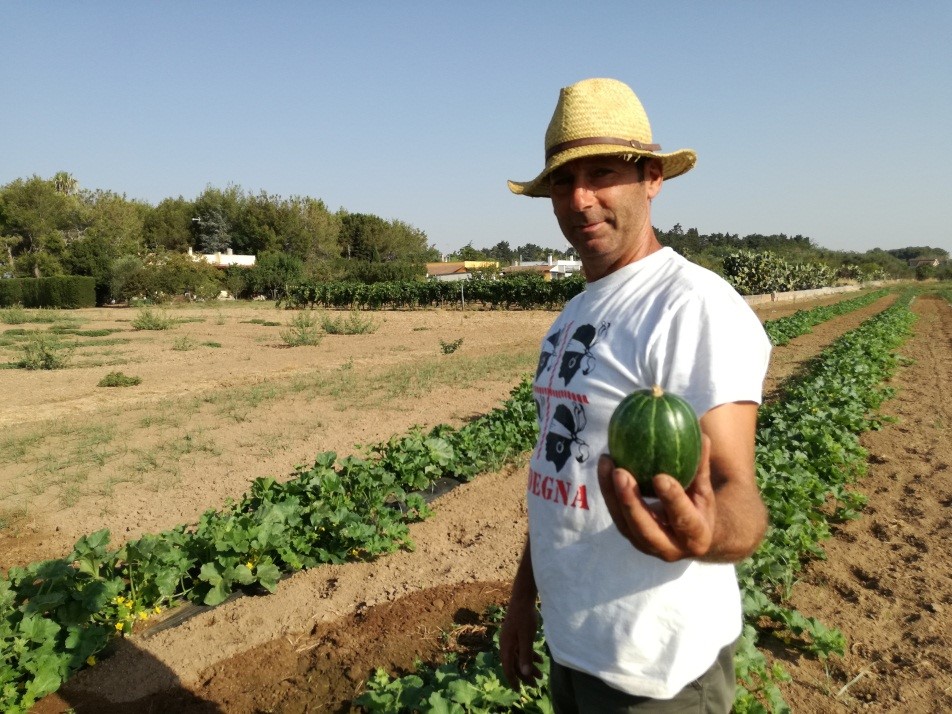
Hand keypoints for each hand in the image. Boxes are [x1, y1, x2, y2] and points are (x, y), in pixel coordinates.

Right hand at [499, 596, 542, 688]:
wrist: (522, 599)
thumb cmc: (524, 617)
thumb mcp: (526, 637)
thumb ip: (526, 655)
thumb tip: (525, 673)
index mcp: (506, 646)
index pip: (508, 668)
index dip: (514, 680)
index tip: (519, 690)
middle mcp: (506, 644)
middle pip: (514, 664)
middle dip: (525, 676)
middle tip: (536, 685)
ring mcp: (511, 639)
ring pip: (519, 658)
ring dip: (529, 667)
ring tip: (541, 675)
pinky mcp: (516, 635)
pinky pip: (521, 650)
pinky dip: (529, 656)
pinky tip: (540, 660)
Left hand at [597, 435, 715, 560]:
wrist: (690, 537)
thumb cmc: (699, 507)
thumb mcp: (704, 491)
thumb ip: (702, 467)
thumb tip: (703, 436)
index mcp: (696, 537)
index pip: (684, 519)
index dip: (672, 499)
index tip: (660, 477)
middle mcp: (669, 548)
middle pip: (646, 529)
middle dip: (631, 502)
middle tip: (621, 472)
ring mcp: (646, 546)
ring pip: (624, 523)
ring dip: (612, 493)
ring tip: (606, 462)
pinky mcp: (630, 536)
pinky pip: (615, 514)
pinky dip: (608, 490)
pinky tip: (605, 465)